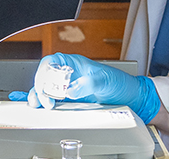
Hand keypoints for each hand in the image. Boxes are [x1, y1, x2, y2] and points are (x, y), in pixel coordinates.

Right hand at [26, 53, 161, 122]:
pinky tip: (40, 107)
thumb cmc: (120, 83)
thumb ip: (87, 84)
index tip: (46, 84)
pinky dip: (44, 103)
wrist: (131, 99)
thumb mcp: (105, 81)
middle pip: (45, 76)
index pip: (52, 61)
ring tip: (37, 104)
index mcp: (75, 63)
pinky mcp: (70, 101)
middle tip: (46, 101)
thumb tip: (70, 90)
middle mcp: (69, 75)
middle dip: (40, 87)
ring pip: (45, 89)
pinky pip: (52, 100)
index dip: (45, 71)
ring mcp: (68, 88)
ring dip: (38, 96)